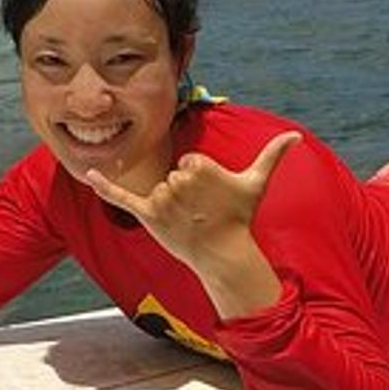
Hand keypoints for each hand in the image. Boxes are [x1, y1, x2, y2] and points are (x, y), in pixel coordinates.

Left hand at [83, 132, 300, 272]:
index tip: (212, 197)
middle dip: (186, 193)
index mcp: (199, 165)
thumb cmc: (239, 216)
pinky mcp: (147, 215)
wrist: (223, 253)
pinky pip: (121, 197)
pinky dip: (104, 186)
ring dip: (171, 204)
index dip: (201, 179)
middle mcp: (178, 181)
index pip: (189, 162)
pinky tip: (90, 172)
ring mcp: (162, 199)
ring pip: (159, 189)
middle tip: (202, 211)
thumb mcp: (255, 182)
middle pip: (173, 176)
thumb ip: (273, 155)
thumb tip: (298, 135)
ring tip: (188, 220)